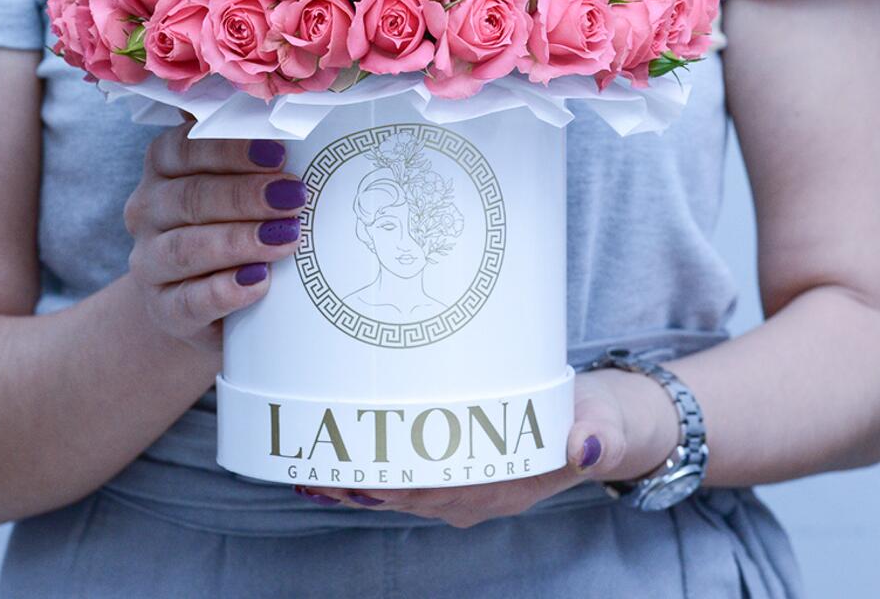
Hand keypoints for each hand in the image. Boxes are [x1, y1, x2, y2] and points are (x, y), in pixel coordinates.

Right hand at [124, 126, 305, 352]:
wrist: (206, 299)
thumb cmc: (232, 223)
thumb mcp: (239, 183)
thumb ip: (254, 154)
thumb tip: (288, 115)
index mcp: (163, 167)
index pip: (185, 149)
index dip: (232, 152)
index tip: (279, 156)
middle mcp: (147, 210)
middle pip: (190, 197)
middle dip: (246, 196)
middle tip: (294, 198)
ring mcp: (149, 262)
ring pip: (186, 248)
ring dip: (240, 241)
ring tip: (286, 238)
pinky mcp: (164, 309)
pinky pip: (189, 301)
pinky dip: (225, 291)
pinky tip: (259, 281)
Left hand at [295, 369, 680, 527]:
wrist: (609, 425)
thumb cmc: (602, 420)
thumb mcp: (607, 424)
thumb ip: (598, 439)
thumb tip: (585, 448)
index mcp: (505, 485)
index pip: (436, 489)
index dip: (390, 481)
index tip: (349, 469)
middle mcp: (478, 494)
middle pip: (405, 493)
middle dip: (355, 482)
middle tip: (305, 460)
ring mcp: (468, 486)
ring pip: (400, 491)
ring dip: (355, 481)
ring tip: (306, 463)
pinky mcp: (462, 470)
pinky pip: (409, 479)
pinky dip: (373, 473)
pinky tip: (341, 462)